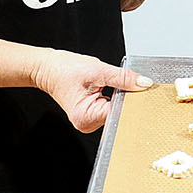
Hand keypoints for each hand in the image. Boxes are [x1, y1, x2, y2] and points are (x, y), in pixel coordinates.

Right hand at [30, 49, 152, 132]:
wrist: (48, 68)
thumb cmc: (65, 69)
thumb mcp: (99, 70)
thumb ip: (124, 78)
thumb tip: (144, 83)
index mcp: (87, 117)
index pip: (120, 113)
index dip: (131, 100)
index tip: (141, 90)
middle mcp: (87, 124)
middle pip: (119, 115)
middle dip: (126, 100)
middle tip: (126, 84)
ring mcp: (89, 122)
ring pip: (116, 112)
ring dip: (119, 99)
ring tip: (108, 86)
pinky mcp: (91, 116)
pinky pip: (110, 110)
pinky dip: (114, 100)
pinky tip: (107, 90)